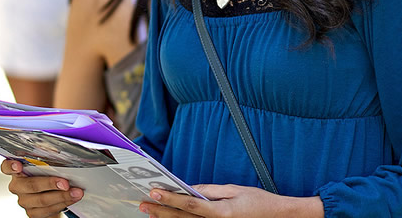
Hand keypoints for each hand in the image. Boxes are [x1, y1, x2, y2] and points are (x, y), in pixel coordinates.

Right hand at [0, 159, 83, 217]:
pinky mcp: (33, 213)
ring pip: (42, 200)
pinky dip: (63, 203)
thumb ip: (46, 156)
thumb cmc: (47, 176)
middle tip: (65, 183)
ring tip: (76, 192)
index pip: (6, 167)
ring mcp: (25, 201)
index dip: (10, 166)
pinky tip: (72, 198)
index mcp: (17, 171)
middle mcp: (18, 186)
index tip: (18, 165)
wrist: (52, 196)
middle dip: (50, 184)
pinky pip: (49, 210)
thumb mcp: (46, 165)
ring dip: (62, 196)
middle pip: (30, 185)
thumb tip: (54, 149)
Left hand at [137, 184, 323, 217]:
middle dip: (161, 211)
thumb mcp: (234, 191)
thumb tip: (189, 187)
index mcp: (222, 213)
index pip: (190, 205)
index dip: (170, 199)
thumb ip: (210, 191)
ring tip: (149, 212)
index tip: (154, 192)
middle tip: (142, 204)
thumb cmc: (258, 203)